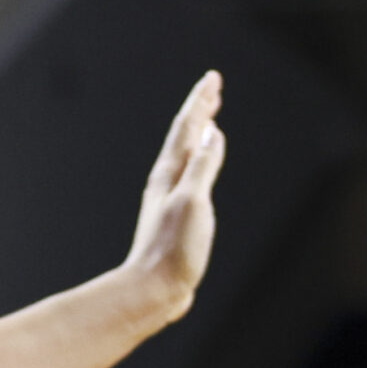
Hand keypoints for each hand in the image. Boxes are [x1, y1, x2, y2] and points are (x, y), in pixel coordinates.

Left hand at [122, 71, 225, 323]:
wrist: (153, 289)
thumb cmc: (173, 249)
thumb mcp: (194, 202)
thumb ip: (204, 166)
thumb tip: (213, 132)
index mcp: (171, 173)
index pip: (188, 127)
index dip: (201, 100)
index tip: (213, 77)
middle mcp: (168, 180)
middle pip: (185, 135)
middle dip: (200, 109)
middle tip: (213, 87)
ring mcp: (171, 196)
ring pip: (187, 153)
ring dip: (200, 131)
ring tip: (210, 117)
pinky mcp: (177, 214)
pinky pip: (191, 172)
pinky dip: (201, 157)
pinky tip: (204, 162)